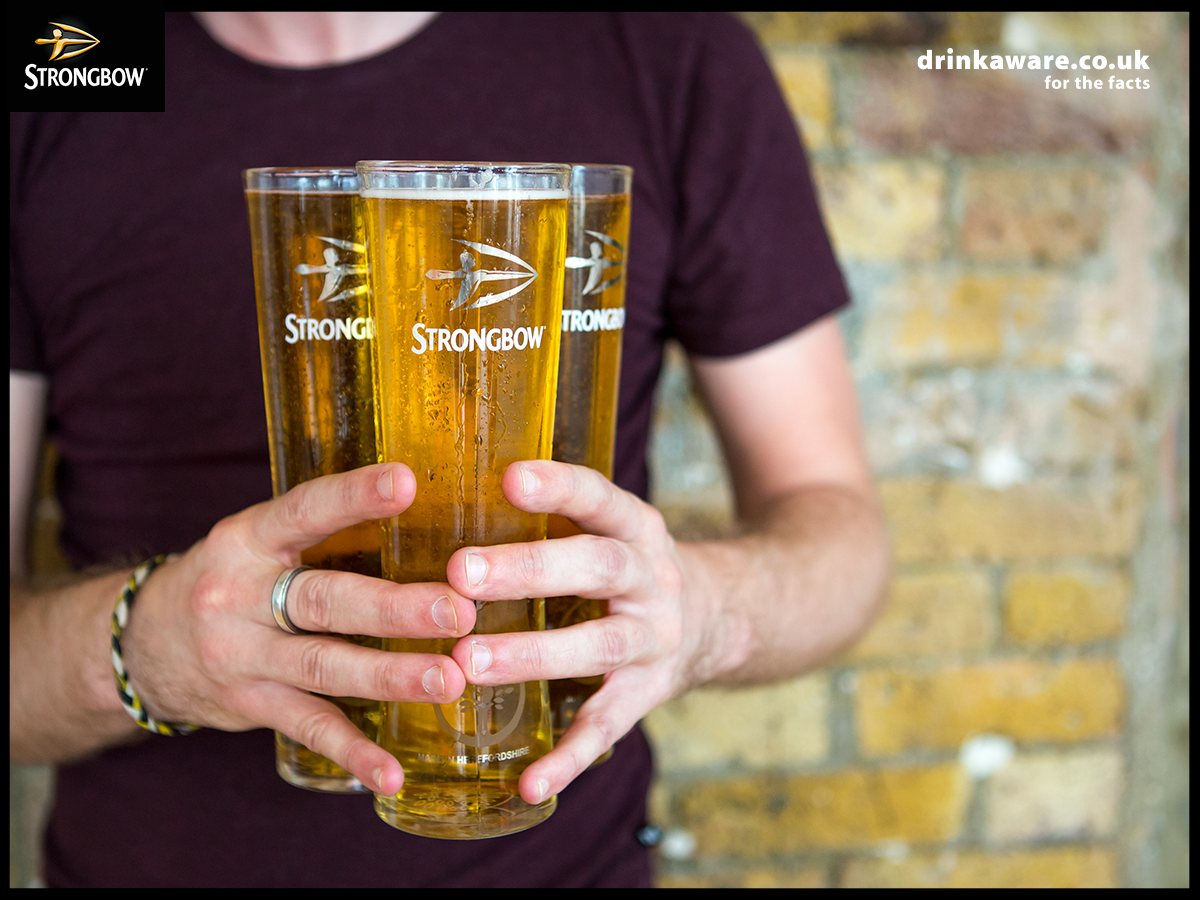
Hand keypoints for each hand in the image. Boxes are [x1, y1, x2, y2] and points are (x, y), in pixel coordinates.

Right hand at [121, 462, 475, 794]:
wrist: (143, 644)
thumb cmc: (230, 577)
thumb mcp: (257, 539)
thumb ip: (322, 529)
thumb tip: (424, 506)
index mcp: (248, 539)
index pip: (303, 511)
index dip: (353, 496)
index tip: (407, 482)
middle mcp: (240, 596)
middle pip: (324, 600)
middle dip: (395, 607)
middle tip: (459, 609)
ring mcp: (243, 656)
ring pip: (324, 666)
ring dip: (391, 675)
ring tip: (450, 679)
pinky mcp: (251, 705)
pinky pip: (308, 728)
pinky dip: (352, 753)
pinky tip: (391, 773)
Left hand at [445, 460, 706, 804]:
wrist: (719, 617)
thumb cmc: (627, 566)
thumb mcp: (609, 527)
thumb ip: (552, 517)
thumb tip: (442, 493)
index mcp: (635, 526)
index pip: (599, 497)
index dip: (558, 487)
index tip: (509, 478)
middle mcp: (651, 577)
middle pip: (597, 567)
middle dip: (528, 570)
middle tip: (460, 574)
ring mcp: (654, 638)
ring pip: (599, 646)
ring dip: (534, 654)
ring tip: (470, 661)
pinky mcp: (649, 693)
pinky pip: (608, 726)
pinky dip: (569, 758)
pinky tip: (529, 783)